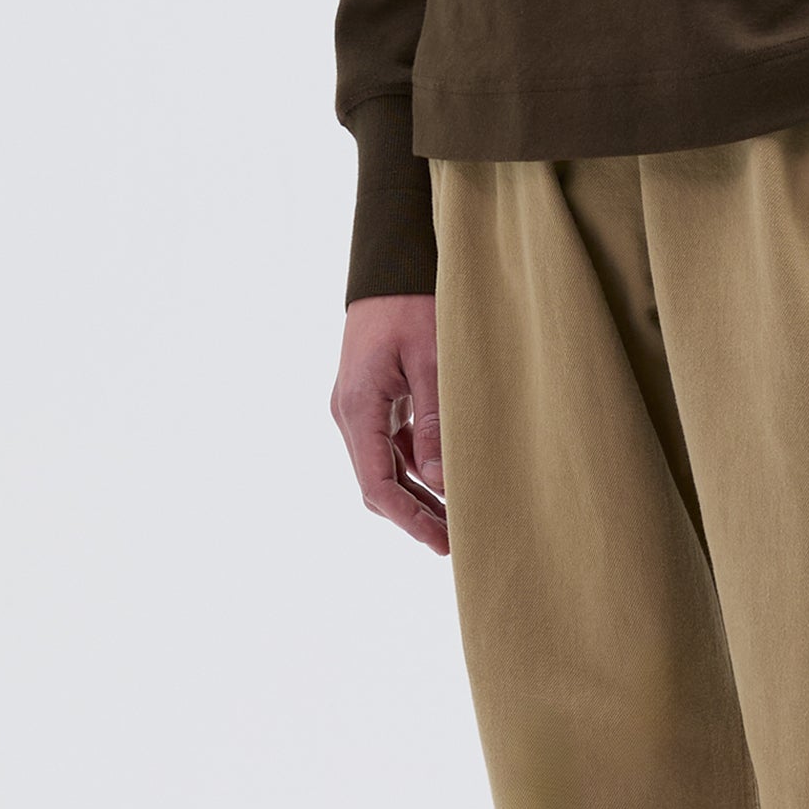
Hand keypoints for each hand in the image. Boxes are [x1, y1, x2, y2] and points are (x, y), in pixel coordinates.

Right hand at [334, 291, 447, 554]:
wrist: (392, 266)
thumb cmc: (413, 304)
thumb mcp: (432, 360)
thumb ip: (436, 421)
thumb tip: (443, 481)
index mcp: (358, 407)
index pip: (376, 484)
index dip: (409, 519)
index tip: (443, 541)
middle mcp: (350, 413)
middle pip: (378, 484)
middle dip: (415, 516)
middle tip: (457, 542)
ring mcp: (360, 408)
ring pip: (385, 469)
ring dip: (418, 496)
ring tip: (457, 521)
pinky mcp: (375, 401)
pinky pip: (392, 448)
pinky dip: (418, 470)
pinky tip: (449, 482)